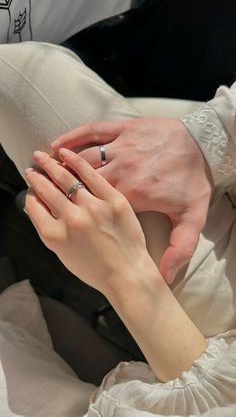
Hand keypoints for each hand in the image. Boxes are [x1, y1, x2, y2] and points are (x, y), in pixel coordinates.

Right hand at [24, 149, 156, 295]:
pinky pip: (90, 174)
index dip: (30, 195)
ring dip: (49, 165)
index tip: (32, 189)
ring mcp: (93, 208)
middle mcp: (71, 220)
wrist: (128, 274)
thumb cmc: (97, 269)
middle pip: (46, 190)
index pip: (34, 206)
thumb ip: (48, 230)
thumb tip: (38, 207)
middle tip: (31, 170)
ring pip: (64, 178)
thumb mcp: (63, 255)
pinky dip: (75, 160)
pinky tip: (64, 152)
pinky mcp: (113, 200)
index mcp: (55, 236)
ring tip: (41, 156)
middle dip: (35, 177)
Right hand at [51, 118, 213, 283]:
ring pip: (82, 158)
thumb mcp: (192, 218)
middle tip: (36, 180)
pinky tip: (59, 144)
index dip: (68, 206)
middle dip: (55, 181)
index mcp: (130, 196)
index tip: (51, 207)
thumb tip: (166, 276)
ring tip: (43, 166)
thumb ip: (179, 249)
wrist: (204, 145)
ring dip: (60, 163)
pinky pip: (93, 132)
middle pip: (79, 180)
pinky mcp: (124, 129)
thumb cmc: (194, 180)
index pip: (90, 204)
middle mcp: (121, 171)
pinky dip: (73, 137)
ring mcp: (121, 148)